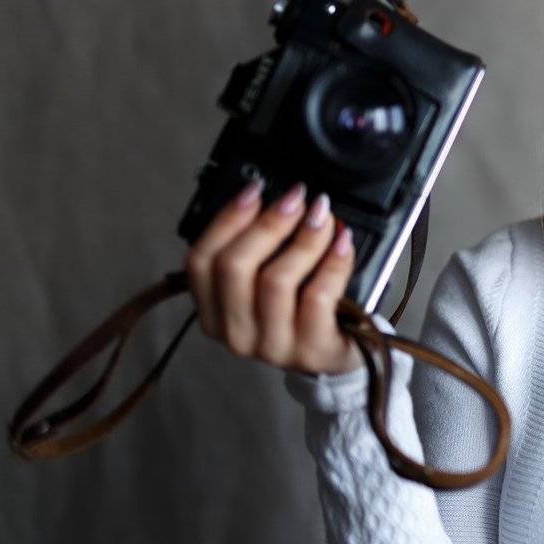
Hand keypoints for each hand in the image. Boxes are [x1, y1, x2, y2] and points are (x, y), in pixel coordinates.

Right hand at [183, 179, 363, 375]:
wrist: (340, 354)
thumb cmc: (302, 308)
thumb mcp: (267, 281)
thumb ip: (258, 248)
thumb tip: (269, 197)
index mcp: (213, 312)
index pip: (201, 261)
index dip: (226, 219)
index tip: (256, 189)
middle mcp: (235, 332)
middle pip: (234, 268)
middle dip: (268, 223)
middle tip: (297, 198)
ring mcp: (272, 346)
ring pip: (276, 280)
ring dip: (303, 239)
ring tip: (323, 216)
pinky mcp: (311, 349)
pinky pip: (317, 296)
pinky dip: (332, 262)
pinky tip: (343, 242)